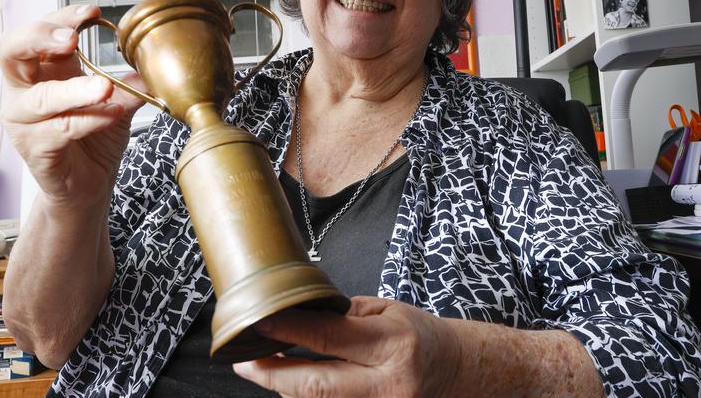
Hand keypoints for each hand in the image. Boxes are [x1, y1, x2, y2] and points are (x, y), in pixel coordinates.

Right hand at [0, 4, 144, 211]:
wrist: (88, 186)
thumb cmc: (94, 138)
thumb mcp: (117, 102)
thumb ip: (129, 83)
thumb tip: (150, 67)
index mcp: (43, 70)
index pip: (40, 31)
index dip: (61, 18)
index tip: (91, 12)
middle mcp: (25, 91)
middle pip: (10, 51)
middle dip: (39, 38)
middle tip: (71, 40)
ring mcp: (25, 121)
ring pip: (40, 98)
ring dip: (74, 90)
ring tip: (104, 87)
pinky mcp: (35, 149)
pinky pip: (59, 130)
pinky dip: (87, 120)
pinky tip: (110, 114)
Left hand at [233, 296, 461, 397]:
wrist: (457, 371)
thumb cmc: (419, 335)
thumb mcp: (386, 311)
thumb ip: (343, 318)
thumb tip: (296, 319)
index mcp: (393, 344)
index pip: (330, 338)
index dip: (290, 331)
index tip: (259, 322)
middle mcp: (389, 384)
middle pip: (317, 386)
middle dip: (273, 374)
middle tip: (244, 361)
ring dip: (288, 388)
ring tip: (269, 368)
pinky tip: (295, 384)